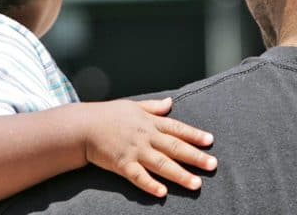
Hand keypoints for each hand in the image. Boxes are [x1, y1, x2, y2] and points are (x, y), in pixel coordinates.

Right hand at [83, 98, 216, 197]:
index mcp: (150, 122)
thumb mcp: (133, 105)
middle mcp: (146, 136)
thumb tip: (170, 102)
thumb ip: (154, 106)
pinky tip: (163, 193)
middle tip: (213, 165)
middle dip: (195, 157)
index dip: (195, 134)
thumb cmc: (108, 115)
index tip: (210, 141)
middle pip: (175, 147)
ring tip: (196, 184)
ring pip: (162, 164)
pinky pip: (138, 176)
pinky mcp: (122, 164)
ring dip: (180, 174)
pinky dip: (150, 185)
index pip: (177, 128)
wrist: (83, 126)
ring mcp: (135, 151)